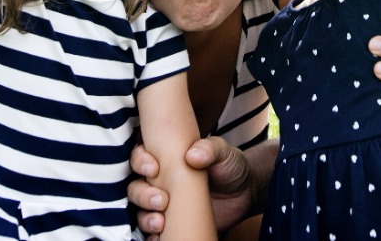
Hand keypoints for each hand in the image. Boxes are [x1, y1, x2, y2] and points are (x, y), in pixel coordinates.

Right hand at [128, 137, 257, 239]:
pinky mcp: (173, 223)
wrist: (245, 193)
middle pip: (136, 188)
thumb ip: (209, 149)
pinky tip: (161, 237)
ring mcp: (165, 204)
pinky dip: (153, 236)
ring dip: (146, 218)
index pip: (140, 157)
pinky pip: (153, 233)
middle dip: (143, 195)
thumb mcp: (222, 152)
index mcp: (166, 159)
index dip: (140, 162)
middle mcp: (160, 181)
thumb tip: (192, 155)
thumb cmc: (229, 165)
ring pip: (141, 212)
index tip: (153, 168)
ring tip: (161, 222)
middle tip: (161, 200)